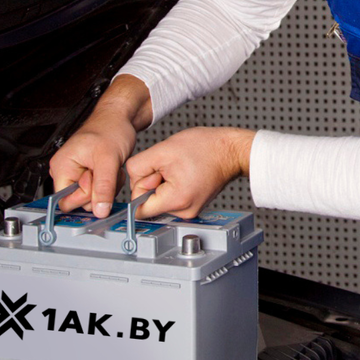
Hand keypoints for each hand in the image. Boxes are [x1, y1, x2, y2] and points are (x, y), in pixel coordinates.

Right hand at [49, 75, 151, 216]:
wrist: (118, 118)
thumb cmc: (110, 129)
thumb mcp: (109, 160)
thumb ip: (104, 188)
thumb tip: (99, 211)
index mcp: (62, 168)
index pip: (67, 201)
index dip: (85, 196)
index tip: (97, 180)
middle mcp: (65, 172)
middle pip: (80, 202)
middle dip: (99, 192)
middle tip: (107, 172)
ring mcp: (76, 174)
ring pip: (91, 198)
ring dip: (106, 188)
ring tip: (110, 169)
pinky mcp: (86, 175)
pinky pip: (97, 191)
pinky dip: (108, 184)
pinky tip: (111, 170)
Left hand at [126, 127, 255, 218]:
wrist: (230, 150)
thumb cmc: (205, 147)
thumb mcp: (162, 150)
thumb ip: (137, 168)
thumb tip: (130, 183)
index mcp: (176, 201)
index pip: (139, 209)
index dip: (140, 188)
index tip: (152, 174)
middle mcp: (184, 212)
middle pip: (149, 204)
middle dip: (152, 183)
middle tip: (169, 167)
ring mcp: (189, 211)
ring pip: (159, 200)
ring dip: (162, 183)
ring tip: (179, 169)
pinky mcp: (192, 206)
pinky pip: (170, 198)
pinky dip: (171, 186)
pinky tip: (183, 174)